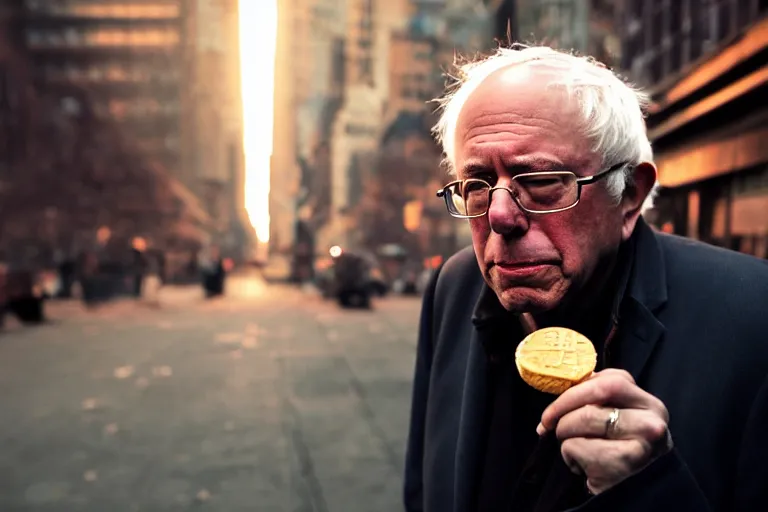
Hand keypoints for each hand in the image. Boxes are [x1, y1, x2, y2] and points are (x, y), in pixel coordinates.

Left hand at [537, 369, 672, 494]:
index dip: (575, 389)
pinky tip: (583, 466)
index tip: (557, 400)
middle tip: (548, 423)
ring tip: (575, 447)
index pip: (609, 381)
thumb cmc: (617, 451)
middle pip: (594, 398)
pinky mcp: (621, 466)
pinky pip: (576, 446)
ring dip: (565, 435)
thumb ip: (599, 398)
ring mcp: (639, 446)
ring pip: (582, 420)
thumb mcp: (619, 419)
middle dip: (562, 410)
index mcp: (650, 405)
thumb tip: (563, 383)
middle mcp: (652, 423)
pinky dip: (569, 456)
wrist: (631, 494)